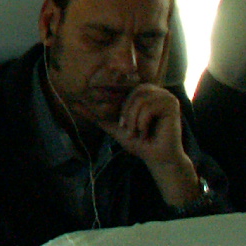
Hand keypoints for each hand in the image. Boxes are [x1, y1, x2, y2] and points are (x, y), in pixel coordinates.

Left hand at [103, 85, 201, 207]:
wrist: (156, 158)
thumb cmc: (139, 142)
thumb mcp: (114, 127)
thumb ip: (95, 115)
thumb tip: (73, 104)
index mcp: (144, 92)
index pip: (125, 87)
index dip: (115, 99)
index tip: (110, 113)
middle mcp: (156, 91)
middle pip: (133, 91)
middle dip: (127, 113)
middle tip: (128, 129)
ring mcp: (166, 96)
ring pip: (140, 99)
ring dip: (134, 119)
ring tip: (137, 132)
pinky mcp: (172, 105)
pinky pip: (149, 107)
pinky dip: (143, 121)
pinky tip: (146, 132)